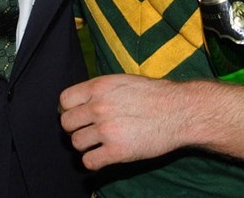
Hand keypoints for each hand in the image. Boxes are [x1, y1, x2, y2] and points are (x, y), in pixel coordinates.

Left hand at [59, 74, 181, 169]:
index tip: (76, 115)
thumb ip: (99, 90)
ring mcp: (107, 130)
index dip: (67, 109)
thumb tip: (78, 101)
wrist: (178, 110)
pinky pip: (89, 162)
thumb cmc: (153, 94)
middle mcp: (99, 107)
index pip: (64, 100)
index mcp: (99, 87)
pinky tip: (103, 156)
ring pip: (76, 143)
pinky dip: (93, 162)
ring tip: (98, 143)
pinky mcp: (117, 151)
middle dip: (75, 128)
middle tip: (88, 130)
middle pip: (66, 123)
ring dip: (85, 145)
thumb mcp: (122, 81)